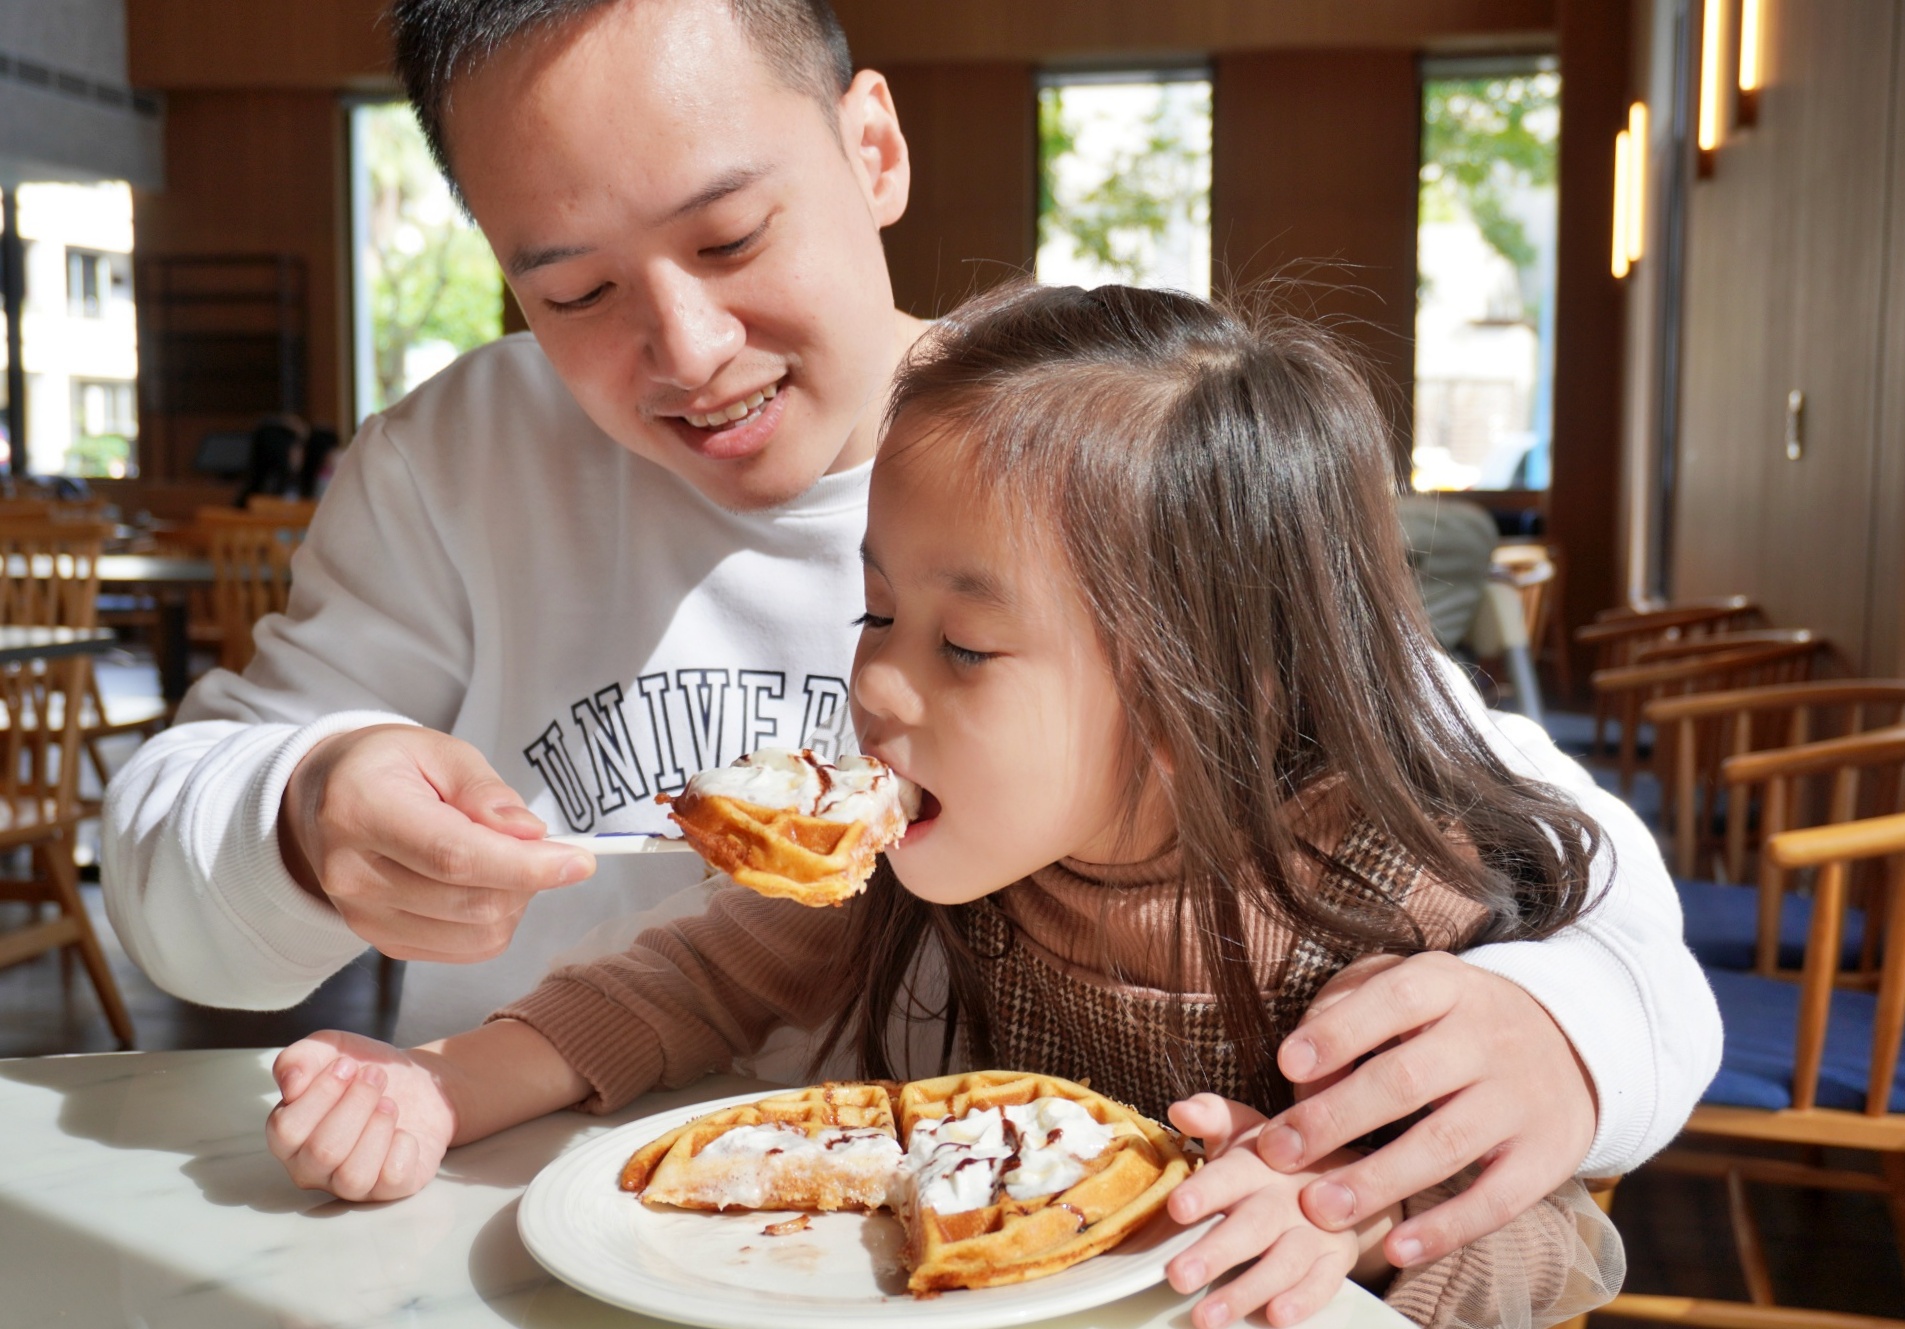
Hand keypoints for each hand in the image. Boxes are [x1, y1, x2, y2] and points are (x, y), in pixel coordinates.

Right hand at [267, 1030, 458, 1200]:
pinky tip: (404, 1131)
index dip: (321, 1093)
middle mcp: (312, 1168)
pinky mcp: (387, 1189)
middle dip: (356, 1104)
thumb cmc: (362, 1071)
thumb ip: (299, 1058)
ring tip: (389, 1103)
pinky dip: (403, 1148)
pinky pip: (392, 1180)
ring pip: (353, 1176)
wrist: (414, 1080)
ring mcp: (348, 1184)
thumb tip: (290, 1083)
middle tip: (375, 1077)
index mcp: (288, 1137)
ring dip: (378, 1127)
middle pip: (323, 1152)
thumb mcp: (329, 1049)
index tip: (347, 1064)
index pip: (286, 1130)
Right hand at [278, 724, 594, 961]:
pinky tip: (482, 883)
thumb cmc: (388, 768)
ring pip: (477, 934)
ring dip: (514, 900)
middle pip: (472, 902)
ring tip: (501, 858)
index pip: (456, 857)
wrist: (323, 803)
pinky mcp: (383, 943)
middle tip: (539, 844)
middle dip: (529, 878)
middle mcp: (354, 875)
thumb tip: (530, 834)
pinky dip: (493, 920)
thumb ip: (485, 791)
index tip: (580, 860)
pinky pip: (466, 949)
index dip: (526, 865)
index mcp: (362, 813)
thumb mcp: (438, 750)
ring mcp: (364, 918)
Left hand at [1164, 1095, 1395, 1328]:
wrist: (1342, 1175)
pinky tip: (1276, 1317)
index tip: (1177, 1208)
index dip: (1205, 1191)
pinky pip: (1324, 1283)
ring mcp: (1318, 1229)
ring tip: (1207, 1317)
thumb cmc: (1273, 1158)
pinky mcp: (1339, 1258)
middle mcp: (1289, 1196)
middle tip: (1178, 1277)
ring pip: (1284, 1263)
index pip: (1229, 1175)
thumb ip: (1210, 1116)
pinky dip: (1302, 1302)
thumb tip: (1180, 1108)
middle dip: (1217, 1252)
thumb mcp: (1242, 1129)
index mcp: (1259, 1162)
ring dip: (1246, 1291)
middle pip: (1254, 1225)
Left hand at [1256, 952, 1596, 1267]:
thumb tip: (1302, 1078)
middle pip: (1408, 1079)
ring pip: (1445, 1142)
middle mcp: (1489, 1038)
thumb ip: (1344, 1015)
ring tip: (1319, 1207)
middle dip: (1336, 1119)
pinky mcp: (1546, 1156)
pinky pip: (1496, 1200)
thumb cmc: (1449, 1019)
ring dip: (1377, 1180)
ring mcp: (1521, 1099)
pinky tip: (1397, 1248)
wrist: (1569, 1042)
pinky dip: (1445, 1229)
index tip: (1287, 1066)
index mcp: (1447, 985)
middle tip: (1278, 1152)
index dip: (1340, 1032)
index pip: (1395, 999)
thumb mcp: (1402, 987)